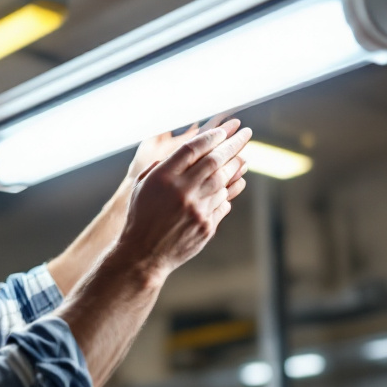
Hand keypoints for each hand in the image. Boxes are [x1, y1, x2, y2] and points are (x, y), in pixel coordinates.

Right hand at [117, 119, 250, 281]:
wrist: (143, 255)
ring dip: (236, 167)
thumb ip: (161, 167)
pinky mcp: (206, 226)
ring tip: (244, 157)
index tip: (223, 131)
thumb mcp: (142, 187)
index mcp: (163, 178)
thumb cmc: (141, 217)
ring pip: (223, 181)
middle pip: (214, 161)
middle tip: (246, 133)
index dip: (211, 137)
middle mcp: (182, 191)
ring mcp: (196, 209)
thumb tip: (187, 153)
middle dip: (233, 144)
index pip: (193, 149)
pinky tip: (236, 183)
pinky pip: (223, 203)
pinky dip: (229, 192)